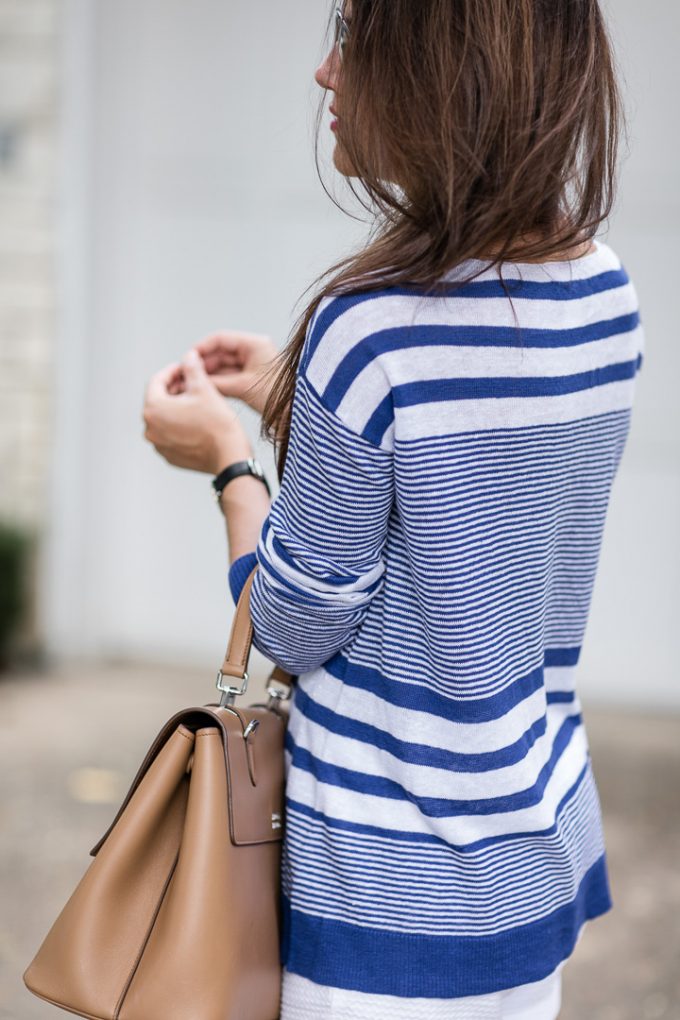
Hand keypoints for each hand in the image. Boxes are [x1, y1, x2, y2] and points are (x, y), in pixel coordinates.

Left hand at [143, 350, 252, 474]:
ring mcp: (158, 445)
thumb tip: (188, 356)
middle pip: (159, 400)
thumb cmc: (217, 424)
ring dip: (177, 407)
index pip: (156, 381)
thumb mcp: (204, 388)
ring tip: (196, 402)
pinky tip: (197, 421)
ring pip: (165, 418)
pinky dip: (180, 425)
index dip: (173, 370)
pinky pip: (170, 434)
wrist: (230, 456)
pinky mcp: (170, 456)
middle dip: (175, 389)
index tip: (185, 368)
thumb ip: (192, 368)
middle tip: (192, 383)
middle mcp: (150, 429)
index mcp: (153, 409)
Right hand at [169, 331, 279, 415]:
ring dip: (208, 375)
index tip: (186, 358)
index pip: (221, 338)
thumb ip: (217, 381)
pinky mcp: (251, 379)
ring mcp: (252, 365)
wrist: (295, 416)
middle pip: (220, 353)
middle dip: (203, 364)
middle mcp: (253, 351)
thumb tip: (194, 379)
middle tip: (185, 374)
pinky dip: (217, 383)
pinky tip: (203, 389)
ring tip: (191, 383)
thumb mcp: (244, 387)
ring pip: (223, 367)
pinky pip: (229, 377)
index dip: (201, 348)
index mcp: (255, 344)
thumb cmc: (278, 398)